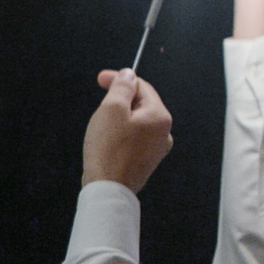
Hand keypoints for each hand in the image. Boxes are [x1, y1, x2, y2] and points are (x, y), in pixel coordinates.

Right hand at [83, 69, 172, 192]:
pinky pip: (134, 139)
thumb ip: (122, 87)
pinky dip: (121, 134)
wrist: (108, 189)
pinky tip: (107, 141)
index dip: (120, 79)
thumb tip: (129, 74)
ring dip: (119, 118)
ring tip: (101, 125)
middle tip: (99, 102)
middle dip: (119, 100)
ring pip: (137, 122)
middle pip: (141, 104)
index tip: (101, 79)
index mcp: (160, 116)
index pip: (141, 87)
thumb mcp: (111, 109)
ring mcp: (156, 149)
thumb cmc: (108, 149)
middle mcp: (164, 133)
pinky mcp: (146, 162)